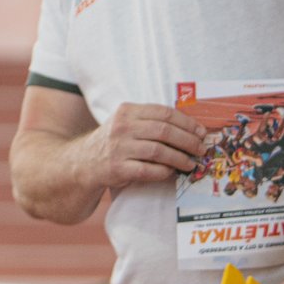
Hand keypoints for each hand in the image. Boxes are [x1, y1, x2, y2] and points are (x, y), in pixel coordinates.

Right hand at [81, 103, 205, 189]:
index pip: (164, 113)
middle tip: (200, 149)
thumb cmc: (112, 142)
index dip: (187, 123)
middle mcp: (122, 127)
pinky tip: (171, 172)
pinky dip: (164, 172)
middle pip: (165, 131)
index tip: (200, 132)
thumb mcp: (125, 123)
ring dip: (180, 159)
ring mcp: (119, 148)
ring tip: (190, 163)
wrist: (82, 163)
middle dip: (188, 141)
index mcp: (127, 111)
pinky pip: (148, 170)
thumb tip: (190, 128)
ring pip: (159, 152)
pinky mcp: (117, 169)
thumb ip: (150, 121)